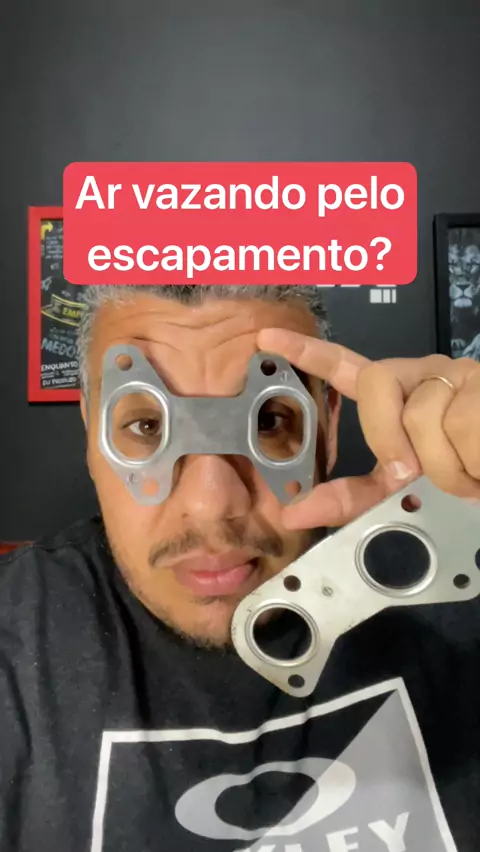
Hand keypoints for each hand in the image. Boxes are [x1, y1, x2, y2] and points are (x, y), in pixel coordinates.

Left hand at [257, 328, 479, 529]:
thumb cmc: (469, 469)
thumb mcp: (409, 485)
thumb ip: (357, 494)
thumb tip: (294, 512)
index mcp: (404, 392)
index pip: (348, 366)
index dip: (308, 353)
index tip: (266, 340)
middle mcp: (428, 374)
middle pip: (377, 385)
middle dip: (389, 436)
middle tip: (416, 469)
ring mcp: (460, 376)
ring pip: (423, 416)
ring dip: (445, 466)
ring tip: (469, 470)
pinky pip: (461, 427)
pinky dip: (471, 465)